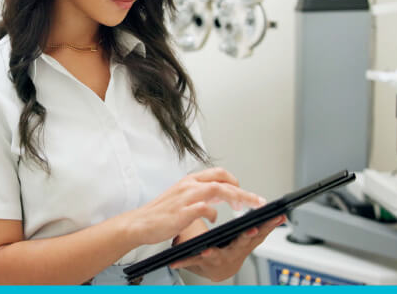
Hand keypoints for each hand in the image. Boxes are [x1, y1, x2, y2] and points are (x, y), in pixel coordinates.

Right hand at [125, 167, 262, 246]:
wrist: (140, 223)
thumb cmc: (160, 213)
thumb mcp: (182, 197)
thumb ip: (201, 194)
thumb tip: (220, 196)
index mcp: (189, 181)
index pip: (218, 173)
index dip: (234, 180)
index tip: (244, 191)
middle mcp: (189, 185)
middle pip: (222, 180)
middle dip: (243, 190)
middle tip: (256, 201)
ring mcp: (185, 197)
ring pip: (217, 190)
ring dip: (235, 197)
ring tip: (244, 207)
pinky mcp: (182, 212)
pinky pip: (204, 208)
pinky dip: (212, 213)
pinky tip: (214, 219)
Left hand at [168, 213, 286, 281]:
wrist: (210, 269)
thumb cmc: (227, 249)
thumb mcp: (245, 238)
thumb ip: (261, 227)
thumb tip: (282, 214)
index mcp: (243, 244)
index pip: (259, 233)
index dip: (269, 225)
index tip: (276, 217)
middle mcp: (233, 254)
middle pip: (242, 245)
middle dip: (247, 237)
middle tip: (252, 230)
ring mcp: (218, 261)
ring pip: (217, 256)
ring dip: (213, 254)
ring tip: (207, 250)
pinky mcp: (202, 264)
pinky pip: (192, 262)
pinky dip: (184, 262)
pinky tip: (175, 260)